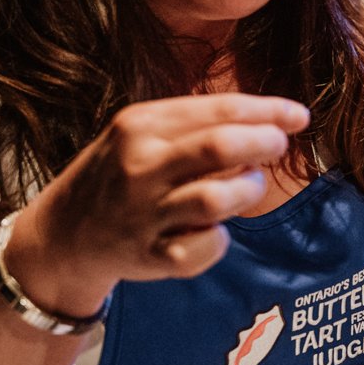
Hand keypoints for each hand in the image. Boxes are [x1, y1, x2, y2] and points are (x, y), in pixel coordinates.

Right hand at [1, 93, 309, 315]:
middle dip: (264, 144)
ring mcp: (143, 212)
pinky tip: (212, 232)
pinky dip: (220, 240)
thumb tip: (268, 121)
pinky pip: (207, 247)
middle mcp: (140, 166)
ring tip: (247, 187)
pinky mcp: (151, 256)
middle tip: (279, 147)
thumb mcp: (140, 134)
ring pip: (218, 199)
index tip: (299, 117)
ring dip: (247, 191)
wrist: (63, 235)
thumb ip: (195, 125)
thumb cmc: (118, 175)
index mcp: (139, 125)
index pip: (219, 108)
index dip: (269, 111)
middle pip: (221, 147)